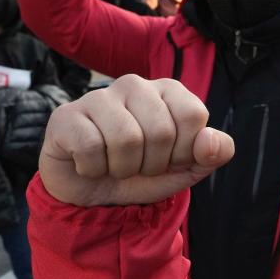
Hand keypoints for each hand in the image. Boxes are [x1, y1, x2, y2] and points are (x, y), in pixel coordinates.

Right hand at [39, 75, 233, 206]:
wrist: (93, 193)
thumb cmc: (144, 172)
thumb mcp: (187, 168)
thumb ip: (213, 153)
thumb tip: (210, 139)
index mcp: (169, 90)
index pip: (194, 115)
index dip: (184, 151)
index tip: (169, 158)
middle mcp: (134, 84)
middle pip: (161, 131)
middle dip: (153, 164)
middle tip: (138, 165)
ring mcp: (98, 96)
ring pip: (126, 139)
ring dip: (123, 168)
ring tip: (114, 165)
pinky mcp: (66, 115)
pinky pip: (91, 148)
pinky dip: (94, 169)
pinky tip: (89, 163)